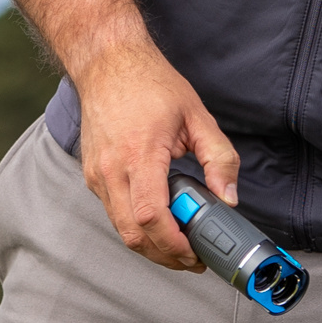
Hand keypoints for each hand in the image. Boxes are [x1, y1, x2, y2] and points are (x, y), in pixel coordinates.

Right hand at [73, 36, 241, 269]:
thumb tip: (228, 198)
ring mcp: (98, 174)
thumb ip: (219, 158)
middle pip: (133, 234)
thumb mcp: (197, 115)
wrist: (106, 63)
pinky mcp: (93, 176)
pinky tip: (159, 223)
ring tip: (180, 246)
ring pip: (121, 229)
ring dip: (150, 245)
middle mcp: (112, 169)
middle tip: (193, 260)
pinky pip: (114, 214)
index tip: (196, 253)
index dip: (173, 244)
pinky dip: (137, 227)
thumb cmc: (150, 84)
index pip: (151, 216)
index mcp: (139, 153)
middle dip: (164, 256)